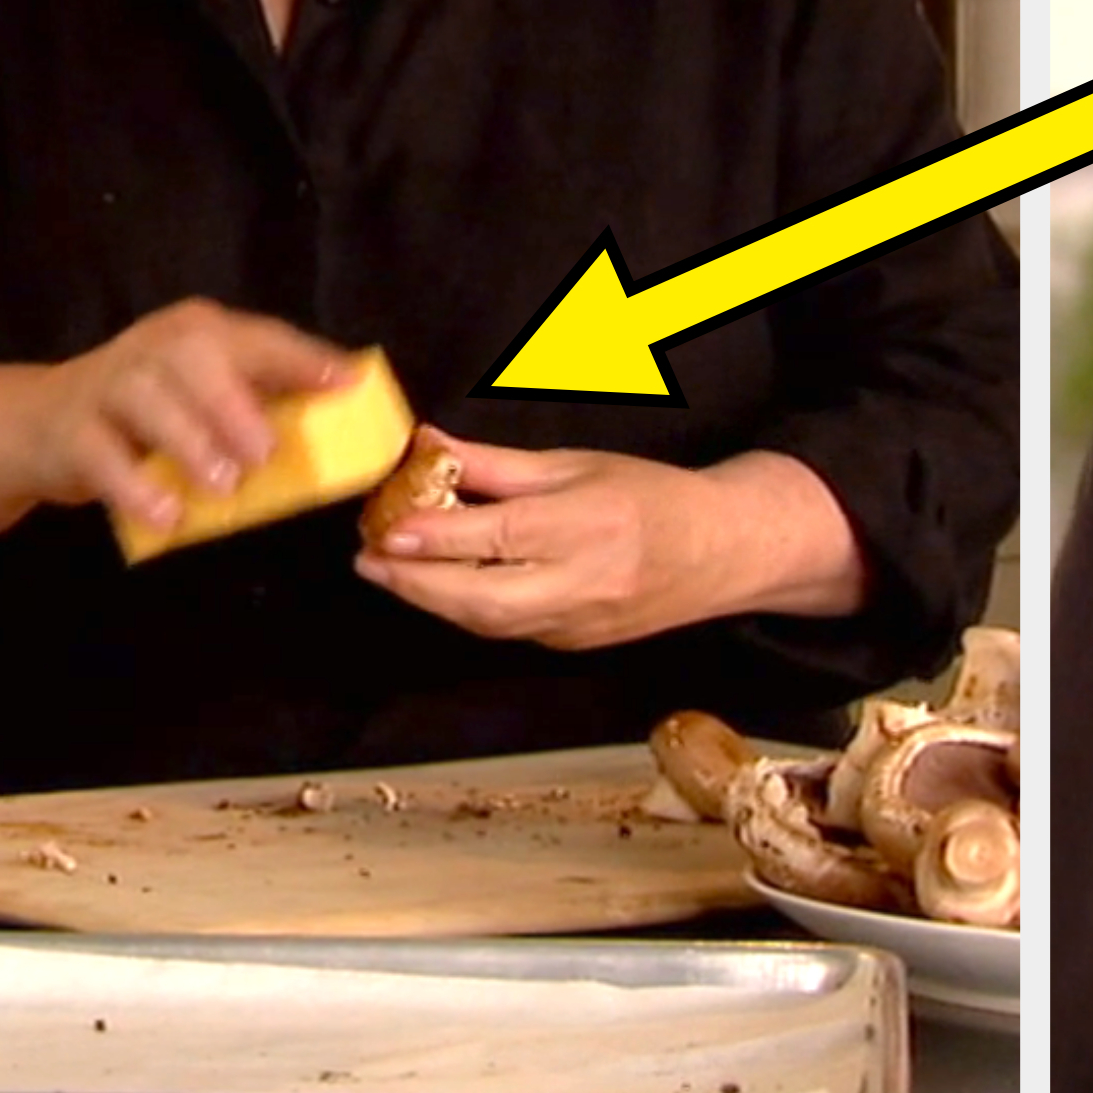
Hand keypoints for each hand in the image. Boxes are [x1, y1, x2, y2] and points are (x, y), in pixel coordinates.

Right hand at [19, 297, 352, 531]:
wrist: (38, 423)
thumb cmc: (148, 413)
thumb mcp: (203, 396)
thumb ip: (262, 402)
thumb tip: (342, 421)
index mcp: (199, 333)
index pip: (257, 336)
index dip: (301, 358)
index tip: (345, 384)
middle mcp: (154, 347)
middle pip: (194, 358)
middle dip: (234, 404)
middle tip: (266, 454)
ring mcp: (106, 385)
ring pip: (147, 400)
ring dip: (190, 443)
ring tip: (224, 486)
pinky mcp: (70, 431)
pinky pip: (102, 454)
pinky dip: (135, 486)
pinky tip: (166, 515)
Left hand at [355, 436, 866, 648]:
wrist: (724, 551)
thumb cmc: (653, 494)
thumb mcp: (578, 464)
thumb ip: (499, 465)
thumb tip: (429, 446)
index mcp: (590, 525)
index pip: (501, 537)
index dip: (440, 537)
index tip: (388, 528)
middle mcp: (584, 581)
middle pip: (484, 599)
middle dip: (417, 584)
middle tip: (368, 559)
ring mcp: (579, 622)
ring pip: (489, 623)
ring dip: (431, 601)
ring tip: (388, 572)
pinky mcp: (573, 645)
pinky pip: (506, 631)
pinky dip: (464, 610)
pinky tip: (438, 586)